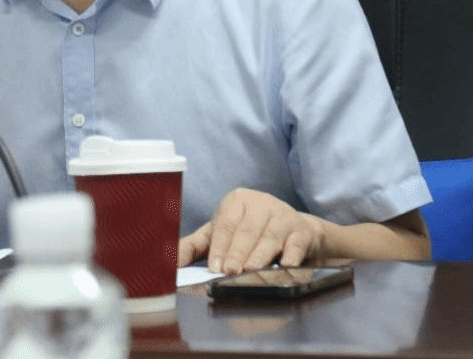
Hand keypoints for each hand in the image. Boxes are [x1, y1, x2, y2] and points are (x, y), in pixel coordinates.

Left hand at [177, 187, 323, 274]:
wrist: (293, 230)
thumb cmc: (249, 232)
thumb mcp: (220, 234)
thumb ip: (195, 246)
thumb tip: (170, 262)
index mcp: (236, 201)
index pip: (225, 224)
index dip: (219, 246)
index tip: (214, 267)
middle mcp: (260, 204)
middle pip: (247, 231)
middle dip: (238, 253)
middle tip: (230, 271)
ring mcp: (283, 216)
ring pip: (270, 237)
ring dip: (261, 255)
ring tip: (252, 270)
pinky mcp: (302, 230)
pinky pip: (296, 243)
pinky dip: (292, 254)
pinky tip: (286, 265)